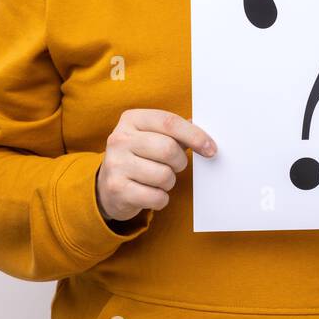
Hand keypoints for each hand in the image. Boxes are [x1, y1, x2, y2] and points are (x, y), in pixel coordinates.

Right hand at [95, 108, 217, 222]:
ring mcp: (115, 164)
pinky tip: (150, 193)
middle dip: (180, 162)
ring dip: (169, 182)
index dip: (195, 135)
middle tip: (176, 166)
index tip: (211, 149)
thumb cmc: (139, 157)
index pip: (169, 122)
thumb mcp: (152, 137)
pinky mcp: (117, 189)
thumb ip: (176, 132)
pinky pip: (156, 197)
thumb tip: (204, 132)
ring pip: (164, 175)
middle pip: (168, 149)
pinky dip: (161, 199)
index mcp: (131, 119)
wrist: (107, 186)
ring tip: (159, 179)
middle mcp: (119, 139)